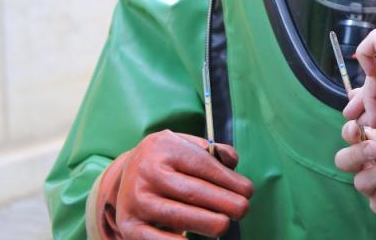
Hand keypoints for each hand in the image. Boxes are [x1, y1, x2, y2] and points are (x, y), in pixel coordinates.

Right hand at [96, 130, 253, 238]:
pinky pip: (155, 239)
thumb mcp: (186, 144)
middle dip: (224, 202)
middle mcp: (146, 172)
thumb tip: (231, 161)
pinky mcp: (128, 225)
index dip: (228, 180)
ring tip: (224, 225)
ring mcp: (135, 199)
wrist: (127, 176)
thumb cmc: (169, 162)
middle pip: (192, 192)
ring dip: (206, 223)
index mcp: (163, 146)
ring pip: (178, 216)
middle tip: (243, 210)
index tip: (248, 191)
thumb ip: (212, 151)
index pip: (202, 164)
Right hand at [334, 120, 375, 215]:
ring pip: (362, 181)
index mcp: (367, 146)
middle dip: (356, 154)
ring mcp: (372, 188)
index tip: (354, 127)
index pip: (349, 138)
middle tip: (374, 148)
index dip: (348, 133)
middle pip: (343, 161)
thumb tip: (361, 128)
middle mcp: (364, 167)